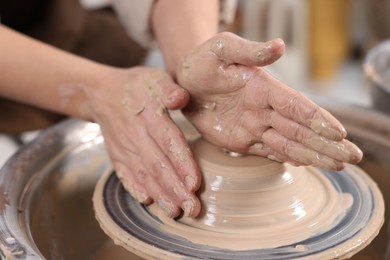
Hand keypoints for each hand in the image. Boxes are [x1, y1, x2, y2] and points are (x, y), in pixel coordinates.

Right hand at [85, 67, 200, 217]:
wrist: (103, 93)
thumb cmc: (138, 86)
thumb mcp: (154, 77)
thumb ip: (168, 88)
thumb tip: (181, 97)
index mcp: (149, 115)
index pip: (169, 142)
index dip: (182, 163)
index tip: (195, 183)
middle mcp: (136, 135)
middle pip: (158, 166)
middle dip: (176, 189)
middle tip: (193, 209)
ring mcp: (124, 148)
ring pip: (144, 174)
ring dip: (161, 195)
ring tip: (176, 212)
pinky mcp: (117, 155)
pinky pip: (125, 174)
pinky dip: (135, 189)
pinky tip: (147, 202)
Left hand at [176, 32, 361, 169]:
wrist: (183, 81)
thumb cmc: (202, 60)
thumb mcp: (222, 48)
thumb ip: (250, 50)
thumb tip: (279, 46)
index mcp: (263, 87)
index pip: (296, 106)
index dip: (318, 120)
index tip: (340, 134)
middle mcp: (264, 109)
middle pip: (301, 129)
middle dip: (327, 144)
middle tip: (353, 157)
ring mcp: (255, 126)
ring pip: (289, 143)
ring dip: (314, 155)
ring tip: (339, 165)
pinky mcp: (242, 139)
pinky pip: (269, 152)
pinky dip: (289, 159)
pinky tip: (307, 164)